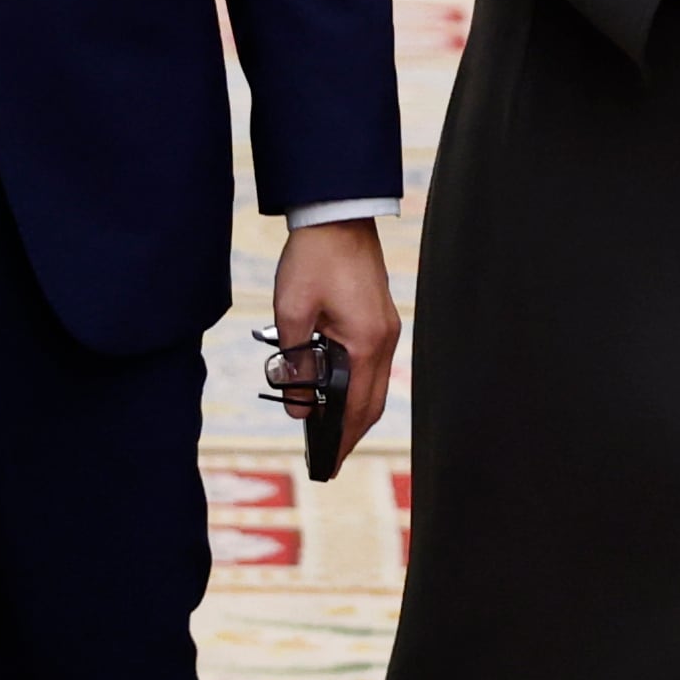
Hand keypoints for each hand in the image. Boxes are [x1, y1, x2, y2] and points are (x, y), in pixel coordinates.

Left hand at [267, 219, 400, 457]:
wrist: (337, 216)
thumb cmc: (313, 259)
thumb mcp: (292, 312)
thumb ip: (296, 363)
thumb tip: (300, 407)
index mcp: (366, 342)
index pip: (356, 406)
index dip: (341, 438)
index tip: (328, 463)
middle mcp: (385, 340)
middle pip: (372, 403)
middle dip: (351, 434)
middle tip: (329, 459)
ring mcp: (388, 329)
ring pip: (375, 385)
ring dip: (355, 411)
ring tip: (330, 432)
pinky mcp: (381, 319)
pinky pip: (373, 365)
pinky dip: (358, 386)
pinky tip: (338, 392)